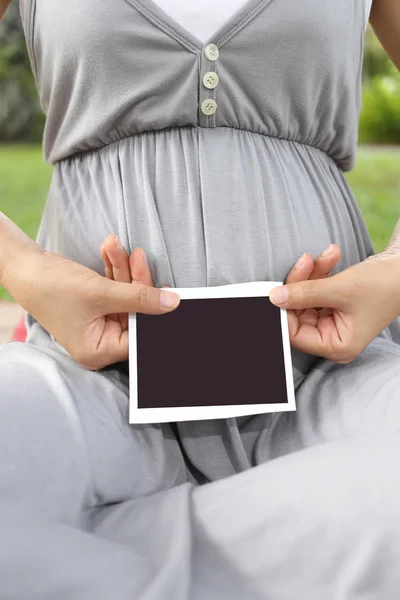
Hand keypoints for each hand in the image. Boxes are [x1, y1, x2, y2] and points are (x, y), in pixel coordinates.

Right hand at [3, 238, 179, 369]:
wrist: (24, 266)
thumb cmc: (53, 287)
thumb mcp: (101, 292)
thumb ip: (141, 297)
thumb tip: (173, 303)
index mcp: (99, 350)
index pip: (139, 336)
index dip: (154, 315)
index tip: (170, 294)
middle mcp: (100, 341)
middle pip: (135, 312)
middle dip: (136, 281)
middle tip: (139, 257)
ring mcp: (98, 322)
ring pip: (126, 296)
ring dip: (124, 269)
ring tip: (117, 246)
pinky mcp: (97, 305)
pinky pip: (115, 288)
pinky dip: (114, 270)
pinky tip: (110, 250)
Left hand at [270, 244, 399, 363]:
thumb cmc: (383, 285)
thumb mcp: (341, 288)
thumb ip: (305, 293)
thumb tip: (275, 297)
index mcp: (336, 345)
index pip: (295, 334)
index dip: (284, 311)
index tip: (277, 289)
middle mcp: (333, 337)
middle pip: (298, 313)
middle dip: (300, 283)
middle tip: (305, 261)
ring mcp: (332, 321)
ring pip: (305, 298)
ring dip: (311, 273)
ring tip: (325, 255)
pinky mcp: (333, 305)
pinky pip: (315, 289)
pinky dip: (320, 272)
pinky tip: (331, 255)